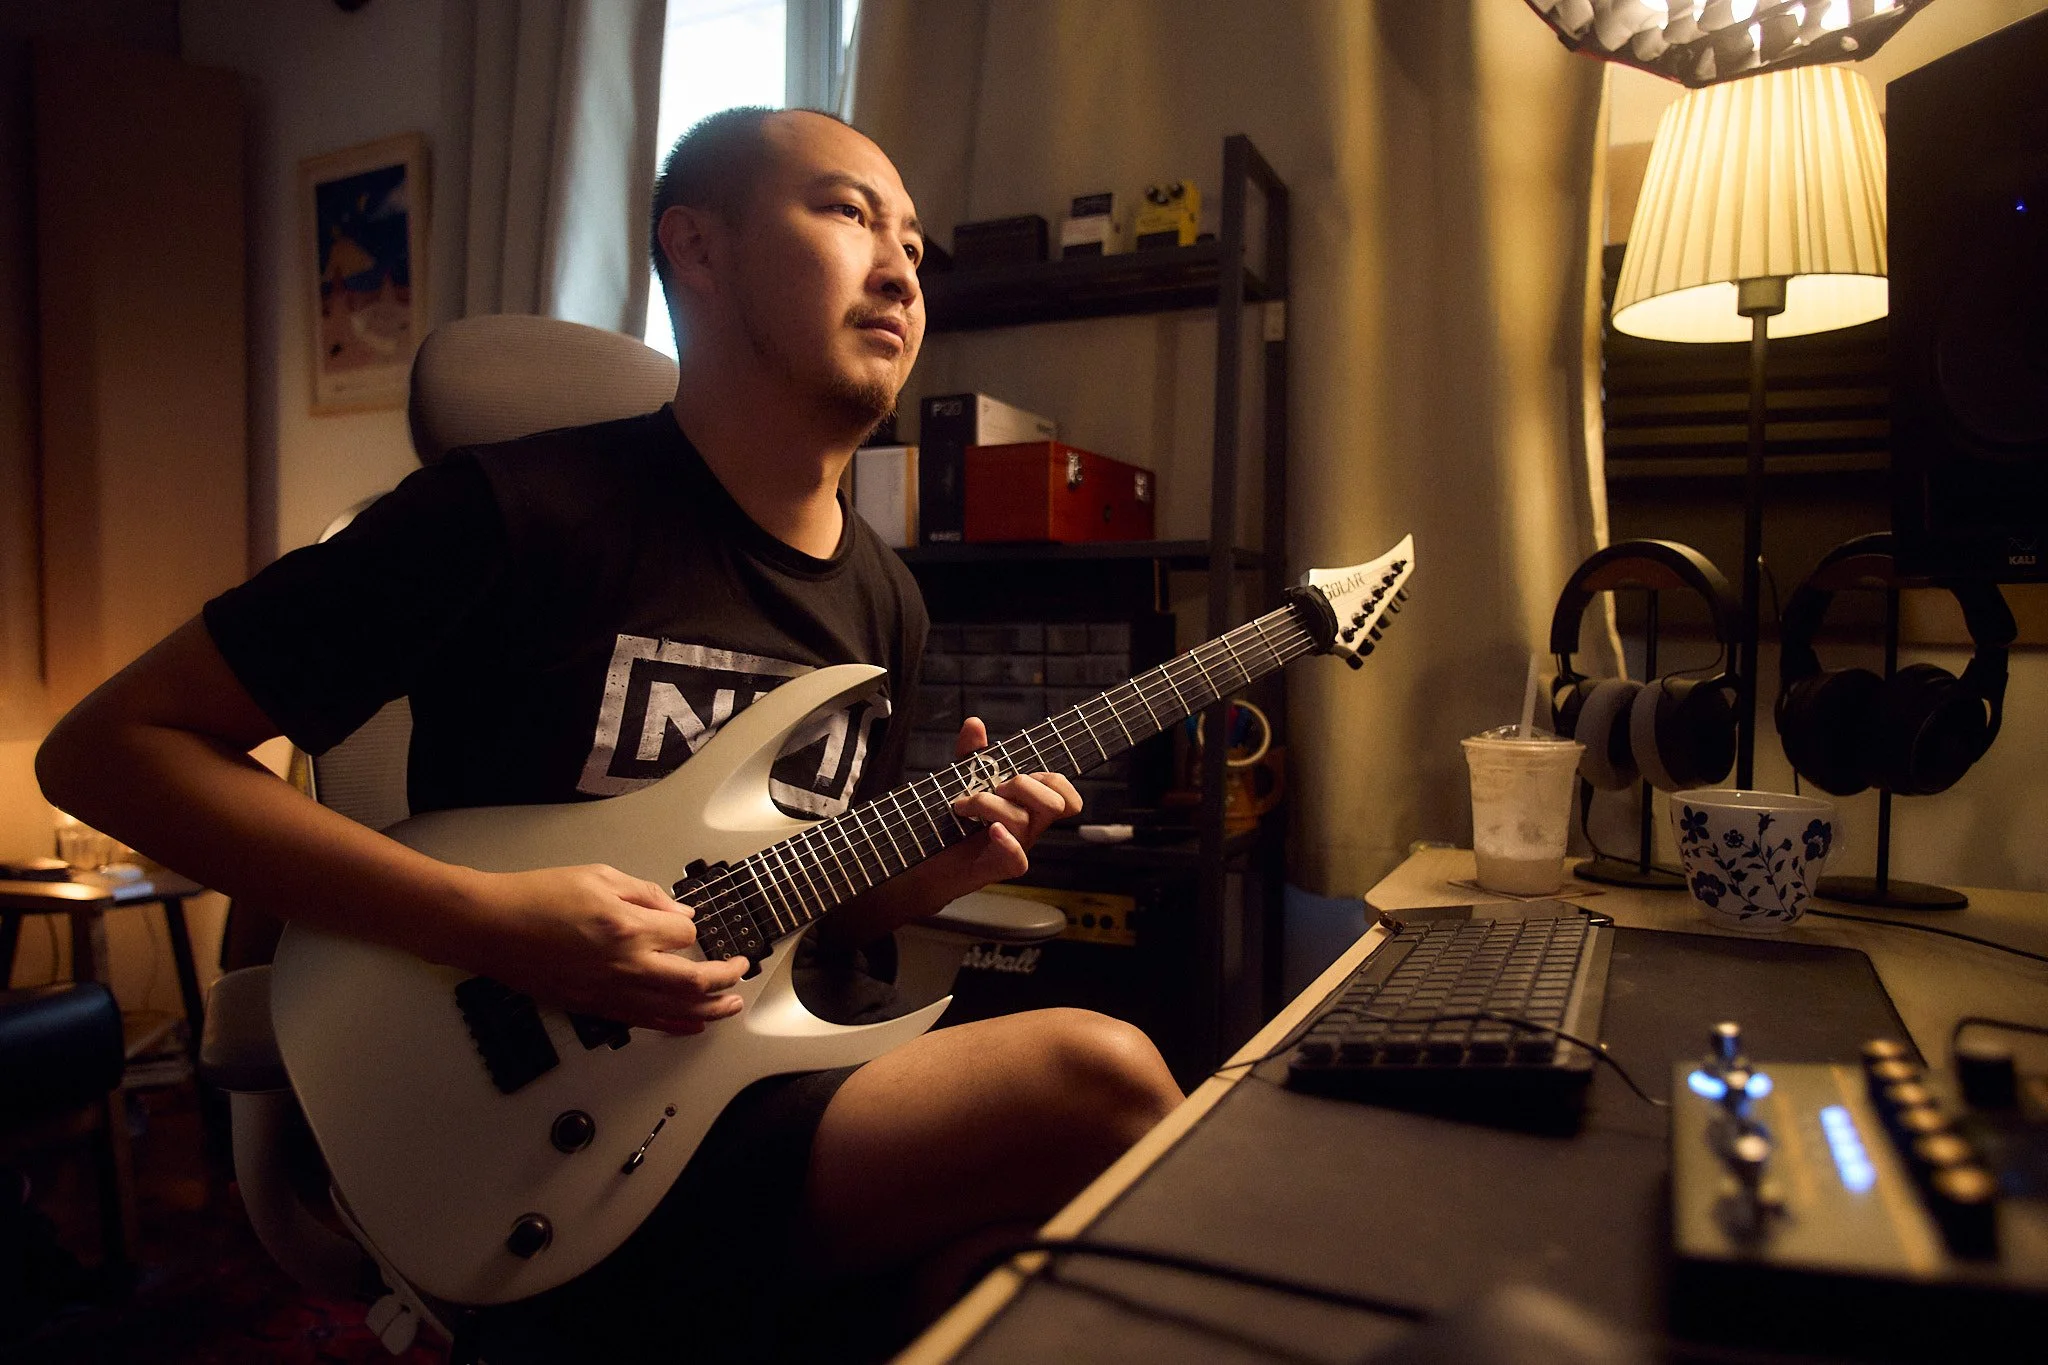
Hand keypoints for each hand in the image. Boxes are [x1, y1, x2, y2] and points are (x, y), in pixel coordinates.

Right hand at [448, 864, 748, 1033]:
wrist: (490, 927)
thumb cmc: (535, 898)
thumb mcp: (598, 876)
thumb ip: (645, 894)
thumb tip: (677, 912)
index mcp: (628, 927)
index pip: (683, 934)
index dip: (691, 927)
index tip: (689, 923)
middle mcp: (625, 965)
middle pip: (694, 980)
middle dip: (725, 977)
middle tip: (740, 971)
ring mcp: (609, 991)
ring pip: (675, 1008)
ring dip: (710, 1008)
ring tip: (731, 1006)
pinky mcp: (593, 1007)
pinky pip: (644, 1021)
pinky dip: (674, 1025)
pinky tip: (691, 1025)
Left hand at [941, 716, 1083, 888]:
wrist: (928, 861)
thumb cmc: (953, 823)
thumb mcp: (963, 780)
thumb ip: (972, 754)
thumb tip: (974, 723)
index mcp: (1029, 807)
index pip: (1066, 795)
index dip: (1054, 780)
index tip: (1020, 775)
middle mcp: (1029, 828)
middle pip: (1056, 804)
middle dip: (1024, 785)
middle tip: (995, 788)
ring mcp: (1016, 848)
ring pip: (1023, 821)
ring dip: (986, 803)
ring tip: (961, 805)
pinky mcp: (998, 867)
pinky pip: (1017, 859)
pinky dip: (1006, 841)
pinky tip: (991, 830)